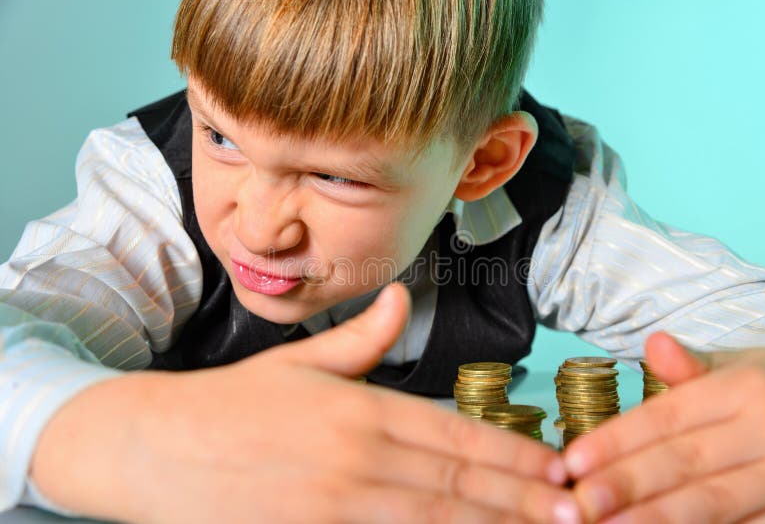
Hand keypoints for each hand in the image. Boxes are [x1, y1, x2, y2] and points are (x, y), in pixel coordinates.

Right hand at [99, 283, 576, 522]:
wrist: (154, 450)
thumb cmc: (231, 404)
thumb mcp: (300, 361)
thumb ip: (362, 337)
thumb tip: (400, 297)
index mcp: (361, 408)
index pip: (458, 436)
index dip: (515, 456)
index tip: (558, 470)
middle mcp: (359, 456)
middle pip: (459, 485)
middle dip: (524, 502)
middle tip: (577, 514)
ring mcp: (337, 504)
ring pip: (436, 522)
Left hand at [564, 332, 764, 522]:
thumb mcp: (742, 369)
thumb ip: (691, 368)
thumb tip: (653, 343)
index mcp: (749, 389)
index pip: (669, 417)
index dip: (617, 440)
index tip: (572, 461)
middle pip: (685, 462)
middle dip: (626, 483)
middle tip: (581, 501)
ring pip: (712, 504)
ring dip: (655, 518)